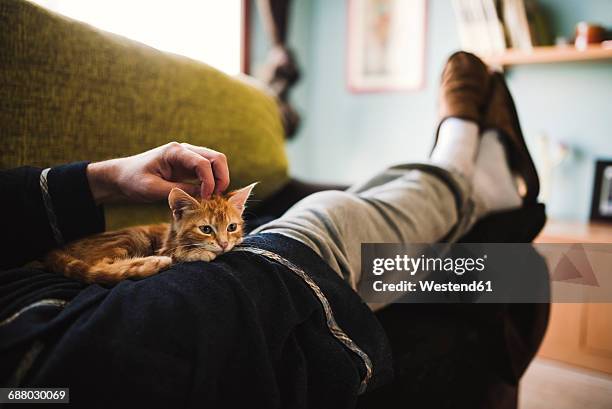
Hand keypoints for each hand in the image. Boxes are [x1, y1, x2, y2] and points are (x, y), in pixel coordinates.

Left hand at [86, 142, 229, 203]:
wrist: (122, 176)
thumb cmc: (133, 180)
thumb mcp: (153, 189)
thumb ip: (178, 192)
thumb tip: (202, 196)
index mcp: (174, 152)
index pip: (203, 162)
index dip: (209, 181)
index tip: (206, 198)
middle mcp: (185, 151)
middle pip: (217, 158)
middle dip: (221, 177)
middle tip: (216, 197)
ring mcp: (188, 157)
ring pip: (216, 162)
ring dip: (219, 179)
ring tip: (212, 197)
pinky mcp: (188, 167)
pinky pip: (208, 171)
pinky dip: (212, 182)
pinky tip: (206, 196)